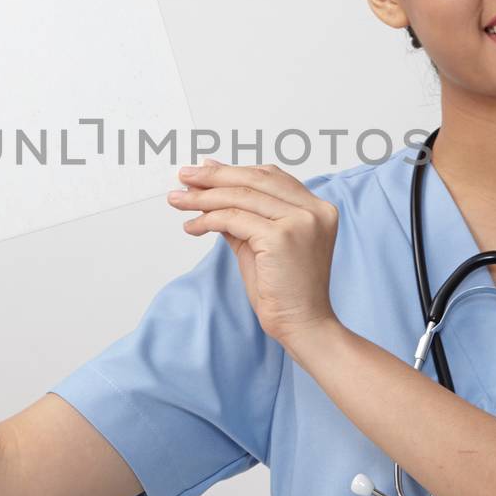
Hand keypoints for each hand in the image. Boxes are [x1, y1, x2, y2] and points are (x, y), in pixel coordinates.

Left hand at [166, 159, 340, 348]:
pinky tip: (192, 226)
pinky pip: (234, 219)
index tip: (204, 171)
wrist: (302, 325)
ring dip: (203, 197)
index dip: (233, 171)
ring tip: (179, 200)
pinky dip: (208, 220)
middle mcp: (314, 209)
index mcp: (317, 207)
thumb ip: (241, 214)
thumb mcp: (260, 243)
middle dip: (214, 177)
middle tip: (184, 177)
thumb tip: (212, 187)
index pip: (270, 176)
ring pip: (241, 197)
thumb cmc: (284, 289)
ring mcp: (301, 221)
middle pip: (255, 179)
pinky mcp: (282, 237)